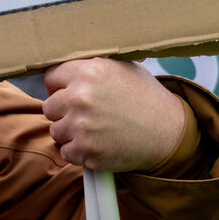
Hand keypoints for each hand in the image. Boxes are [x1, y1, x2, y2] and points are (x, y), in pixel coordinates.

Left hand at [40, 58, 186, 171]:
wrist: (168, 131)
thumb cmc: (146, 98)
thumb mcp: (121, 68)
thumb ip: (91, 67)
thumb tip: (66, 67)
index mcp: (88, 72)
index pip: (51, 78)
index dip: (60, 86)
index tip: (69, 93)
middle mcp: (80, 97)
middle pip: (50, 107)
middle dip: (64, 111)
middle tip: (87, 115)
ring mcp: (81, 126)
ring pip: (56, 131)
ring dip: (70, 133)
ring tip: (95, 130)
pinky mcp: (85, 151)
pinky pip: (66, 152)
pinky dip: (79, 152)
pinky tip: (97, 144)